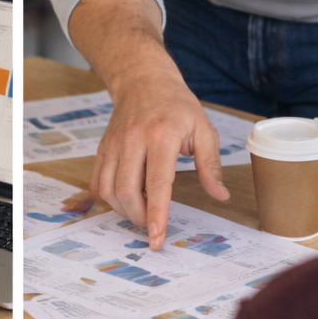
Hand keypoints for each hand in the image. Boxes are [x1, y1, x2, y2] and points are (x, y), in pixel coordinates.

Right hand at [67, 0, 229, 250]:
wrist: (144, 81)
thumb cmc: (178, 106)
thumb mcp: (203, 130)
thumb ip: (210, 165)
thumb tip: (220, 195)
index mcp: (161, 136)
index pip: (157, 184)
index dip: (156, 214)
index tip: (157, 237)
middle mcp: (133, 141)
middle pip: (126, 191)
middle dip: (138, 218)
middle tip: (152, 227)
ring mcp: (114, 144)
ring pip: (108, 189)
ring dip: (122, 210)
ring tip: (139, 214)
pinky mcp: (103, 148)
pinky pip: (97, 181)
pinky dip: (108, 198)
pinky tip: (123, 200)